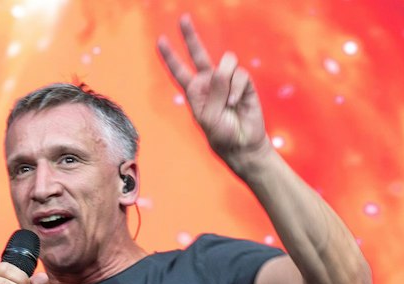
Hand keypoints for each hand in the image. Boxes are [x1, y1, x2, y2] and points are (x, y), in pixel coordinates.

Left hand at [156, 14, 270, 172]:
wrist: (243, 144)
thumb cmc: (221, 134)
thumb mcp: (209, 117)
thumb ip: (213, 92)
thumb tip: (223, 70)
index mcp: (194, 91)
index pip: (179, 71)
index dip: (170, 56)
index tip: (160, 40)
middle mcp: (209, 82)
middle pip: (198, 53)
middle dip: (190, 36)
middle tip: (183, 18)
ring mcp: (227, 81)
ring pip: (226, 62)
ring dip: (226, 81)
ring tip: (228, 102)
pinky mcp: (244, 83)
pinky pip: (240, 75)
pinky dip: (238, 89)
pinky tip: (236, 103)